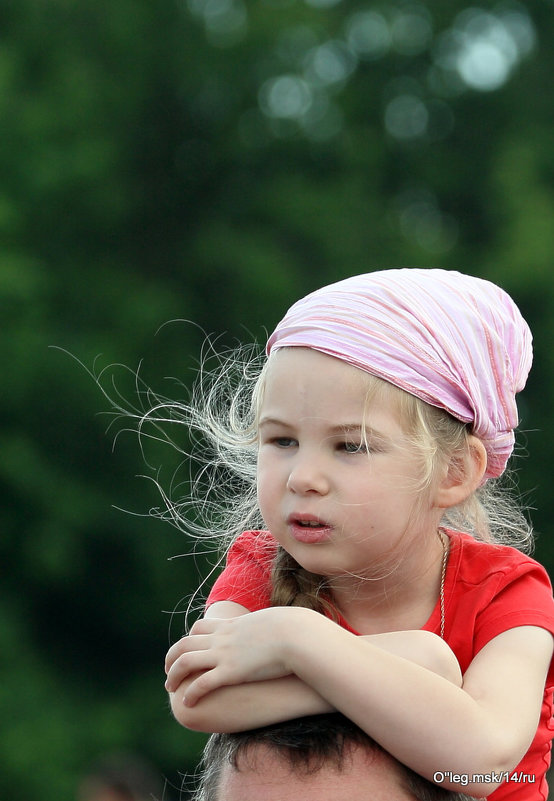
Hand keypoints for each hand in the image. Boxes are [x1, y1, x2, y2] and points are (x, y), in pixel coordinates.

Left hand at [164, 609, 296, 705]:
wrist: (296, 635)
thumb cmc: (292, 629)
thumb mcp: (274, 622)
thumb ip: (267, 626)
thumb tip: (277, 627)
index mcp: (231, 626)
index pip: (199, 627)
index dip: (190, 638)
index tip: (188, 650)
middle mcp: (222, 639)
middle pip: (185, 644)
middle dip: (172, 657)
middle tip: (169, 672)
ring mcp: (224, 655)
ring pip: (186, 662)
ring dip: (174, 675)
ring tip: (170, 687)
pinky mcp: (231, 672)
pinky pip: (202, 683)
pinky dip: (191, 693)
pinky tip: (188, 702)